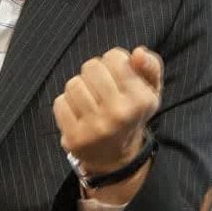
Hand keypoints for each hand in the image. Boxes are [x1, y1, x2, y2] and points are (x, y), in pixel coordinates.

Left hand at [52, 45, 162, 177]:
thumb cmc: (131, 113)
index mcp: (139, 100)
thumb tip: (137, 53)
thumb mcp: (150, 90)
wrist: (116, 157)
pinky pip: (60, 102)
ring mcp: (94, 128)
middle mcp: (118, 114)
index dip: (114, 62)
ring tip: (91, 100)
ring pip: (74, 84)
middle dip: (95, 73)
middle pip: (91, 67)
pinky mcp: (74, 138)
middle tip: (102, 88)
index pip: (114, 57)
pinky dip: (68, 104)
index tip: (118, 76)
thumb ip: (151, 65)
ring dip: (81, 88)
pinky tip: (80, 113)